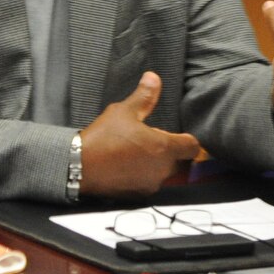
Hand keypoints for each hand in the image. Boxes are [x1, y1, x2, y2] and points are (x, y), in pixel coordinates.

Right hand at [77, 71, 200, 198]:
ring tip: (138, 153)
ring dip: (158, 164)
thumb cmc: (104, 137)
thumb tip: (153, 78)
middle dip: (172, 152)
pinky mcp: (139, 195)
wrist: (80, 166)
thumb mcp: (123, 112)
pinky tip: (128, 166)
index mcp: (164, 148)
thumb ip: (144, 97)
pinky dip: (144, 175)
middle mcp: (163, 170)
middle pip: (181, 162)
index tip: (178, 135)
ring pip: (165, 174)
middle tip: (153, 141)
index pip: (193, 147)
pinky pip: (150, 183)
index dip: (188, 139)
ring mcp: (151, 184)